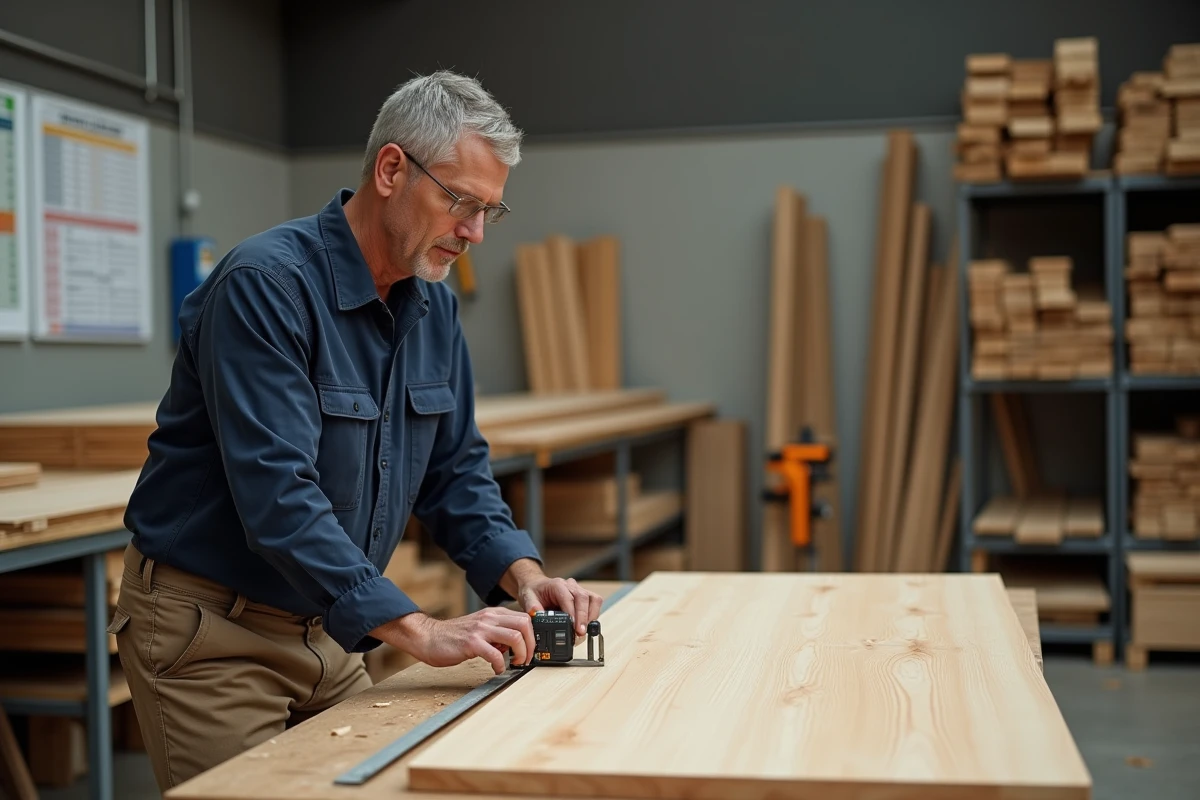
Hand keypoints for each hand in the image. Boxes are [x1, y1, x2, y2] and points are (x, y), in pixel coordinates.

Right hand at [370, 607, 535, 674]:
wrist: (428, 637)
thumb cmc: (453, 637)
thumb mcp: (480, 629)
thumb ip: (497, 633)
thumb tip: (515, 646)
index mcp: (493, 614)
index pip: (525, 618)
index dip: (533, 636)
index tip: (532, 650)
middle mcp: (489, 618)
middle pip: (525, 625)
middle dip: (531, 645)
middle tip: (525, 659)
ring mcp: (480, 629)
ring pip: (515, 637)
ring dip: (521, 654)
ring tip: (515, 664)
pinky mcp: (471, 643)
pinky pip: (495, 654)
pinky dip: (500, 665)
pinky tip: (496, 670)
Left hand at [518, 575, 603, 638]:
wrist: (537, 585)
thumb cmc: (534, 591)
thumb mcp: (527, 597)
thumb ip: (532, 606)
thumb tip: (536, 614)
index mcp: (557, 585)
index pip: (569, 598)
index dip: (574, 613)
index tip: (574, 628)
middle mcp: (571, 586)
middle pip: (584, 598)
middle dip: (584, 618)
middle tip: (580, 633)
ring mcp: (579, 590)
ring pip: (593, 600)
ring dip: (591, 617)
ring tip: (583, 631)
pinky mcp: (584, 596)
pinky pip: (595, 603)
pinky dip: (593, 615)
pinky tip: (586, 626)